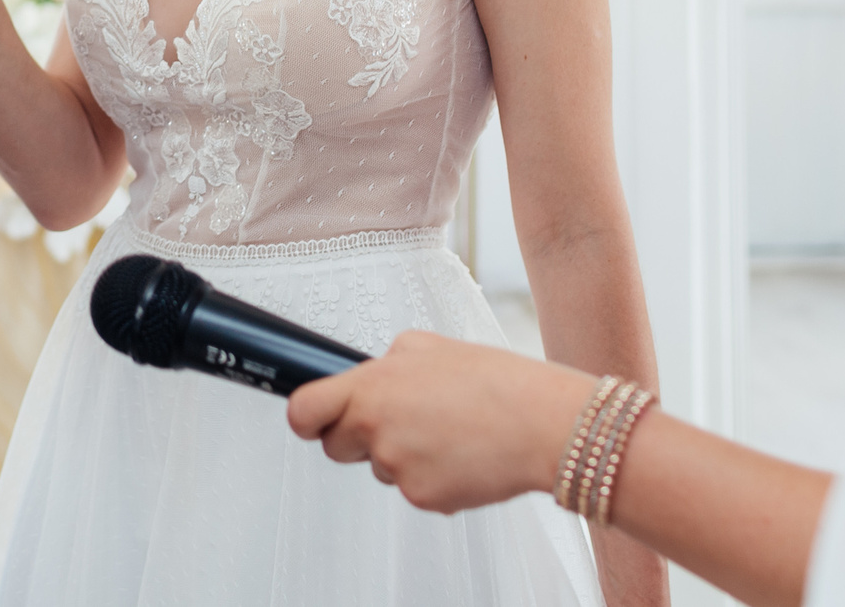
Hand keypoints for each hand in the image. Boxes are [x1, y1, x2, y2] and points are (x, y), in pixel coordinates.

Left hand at [286, 331, 590, 514]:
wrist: (540, 424)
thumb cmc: (495, 382)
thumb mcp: (429, 346)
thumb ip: (388, 360)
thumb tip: (371, 372)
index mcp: (371, 387)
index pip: (303, 411)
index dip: (305, 417)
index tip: (312, 418)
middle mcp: (376, 429)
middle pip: (334, 447)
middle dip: (356, 438)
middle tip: (396, 422)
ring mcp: (397, 467)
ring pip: (380, 467)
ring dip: (401, 455)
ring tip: (446, 431)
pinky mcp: (422, 498)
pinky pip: (413, 489)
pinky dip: (431, 476)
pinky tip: (460, 455)